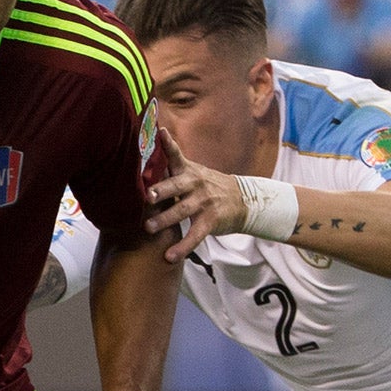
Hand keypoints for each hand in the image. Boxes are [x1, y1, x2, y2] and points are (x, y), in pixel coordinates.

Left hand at [143, 128, 249, 262]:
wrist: (243, 199)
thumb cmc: (209, 186)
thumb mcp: (194, 172)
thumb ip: (173, 167)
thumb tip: (147, 156)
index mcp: (188, 171)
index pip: (176, 154)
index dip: (168, 144)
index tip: (160, 133)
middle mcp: (195, 184)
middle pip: (176, 186)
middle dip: (161, 190)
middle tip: (146, 196)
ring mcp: (204, 203)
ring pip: (182, 212)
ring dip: (165, 220)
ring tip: (148, 228)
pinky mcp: (210, 221)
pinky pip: (195, 236)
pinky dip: (182, 247)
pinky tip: (170, 257)